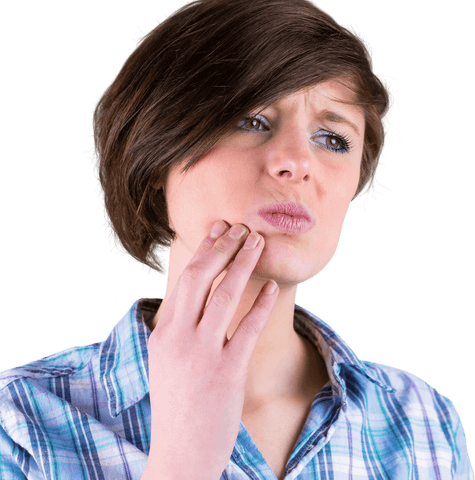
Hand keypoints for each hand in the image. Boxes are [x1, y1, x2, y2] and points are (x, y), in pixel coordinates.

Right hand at [145, 221, 277, 479]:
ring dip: (243, 265)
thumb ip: (176, 328)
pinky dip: (261, 304)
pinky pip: (247, 328)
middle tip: (241, 228)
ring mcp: (203, 354)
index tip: (218, 231)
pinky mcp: (228, 372)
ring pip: (224, 296)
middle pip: (200, 278)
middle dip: (222, 248)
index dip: (203, 251)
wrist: (180, 454)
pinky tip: (271, 288)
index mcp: (163, 332)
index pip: (183, 280)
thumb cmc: (175, 405)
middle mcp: (180, 337)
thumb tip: (193, 300)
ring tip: (259, 244)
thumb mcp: (164, 360)